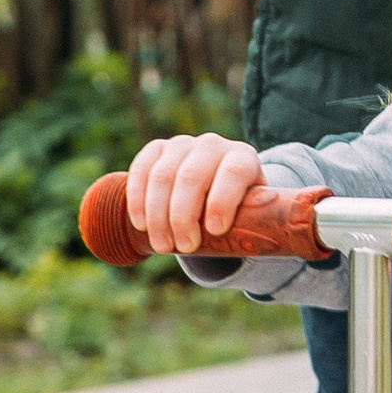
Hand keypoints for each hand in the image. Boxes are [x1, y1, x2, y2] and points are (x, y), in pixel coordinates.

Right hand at [127, 130, 270, 254]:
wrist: (215, 189)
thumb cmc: (238, 209)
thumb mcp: (251, 214)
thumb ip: (253, 222)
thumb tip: (253, 241)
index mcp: (243, 158)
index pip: (233, 173)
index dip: (222, 201)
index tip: (214, 231)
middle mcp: (213, 145)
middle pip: (192, 177)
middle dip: (184, 216)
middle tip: (184, 248)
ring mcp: (182, 144)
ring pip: (163, 176)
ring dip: (159, 215)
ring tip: (163, 246)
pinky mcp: (157, 149)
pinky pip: (141, 169)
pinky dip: (138, 199)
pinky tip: (141, 224)